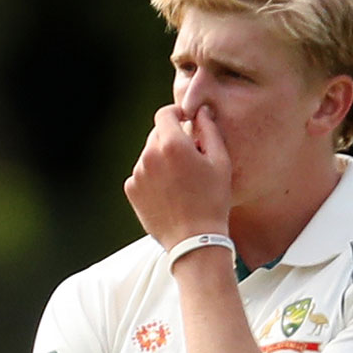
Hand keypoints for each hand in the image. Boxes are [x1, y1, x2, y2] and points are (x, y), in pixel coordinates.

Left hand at [123, 105, 232, 249]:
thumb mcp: (220, 162)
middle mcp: (149, 155)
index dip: (176, 114)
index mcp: (171, 144)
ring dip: (162, 160)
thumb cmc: (213, 201)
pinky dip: (153, 177)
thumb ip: (209, 130)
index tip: (186, 122)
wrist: (194, 240)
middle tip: (190, 158)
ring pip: (149, 155)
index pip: (165, 113)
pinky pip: (142, 174)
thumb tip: (201, 111)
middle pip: (157, 134)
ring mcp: (137, 174)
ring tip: (181, 181)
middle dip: (172, 139)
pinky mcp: (132, 190)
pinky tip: (170, 193)